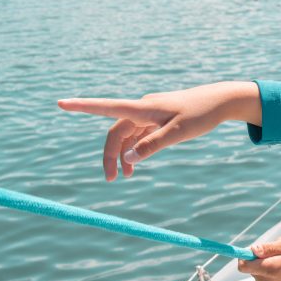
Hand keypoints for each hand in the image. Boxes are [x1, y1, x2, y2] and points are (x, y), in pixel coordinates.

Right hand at [58, 81, 261, 180]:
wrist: (220, 101)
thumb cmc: (201, 114)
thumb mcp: (178, 134)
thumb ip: (152, 146)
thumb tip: (128, 159)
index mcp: (144, 108)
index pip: (107, 107)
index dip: (82, 106)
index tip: (61, 103)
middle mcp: (143, 108)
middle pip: (116, 131)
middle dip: (109, 154)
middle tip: (109, 180)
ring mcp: (150, 113)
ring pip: (126, 134)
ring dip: (122, 154)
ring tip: (126, 177)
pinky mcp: (158, 118)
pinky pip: (138, 133)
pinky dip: (134, 148)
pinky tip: (136, 163)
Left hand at [238, 233, 280, 280]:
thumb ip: (269, 248)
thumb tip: (252, 250)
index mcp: (270, 269)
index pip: (243, 265)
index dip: (243, 254)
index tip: (252, 248)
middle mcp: (266, 280)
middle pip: (247, 265)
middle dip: (257, 254)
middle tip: (275, 250)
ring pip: (253, 267)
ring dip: (262, 258)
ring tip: (280, 256)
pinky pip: (258, 270)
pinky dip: (265, 263)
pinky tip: (279, 261)